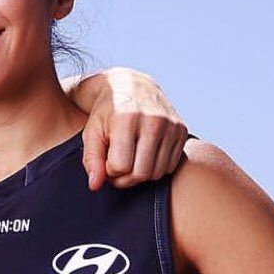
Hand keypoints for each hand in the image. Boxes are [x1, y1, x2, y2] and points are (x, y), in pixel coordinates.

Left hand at [79, 68, 187, 190]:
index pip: (120, 166)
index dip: (109, 171)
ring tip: (130, 160)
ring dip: (140, 175)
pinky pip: (170, 166)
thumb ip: (91, 160)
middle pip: (140, 174)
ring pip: (156, 173)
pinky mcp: (182, 131)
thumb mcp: (91, 133)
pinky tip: (144, 156)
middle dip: (125, 178)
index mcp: (128, 120)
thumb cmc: (106, 114)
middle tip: (116, 167)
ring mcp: (171, 126)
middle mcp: (154, 122)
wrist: (132, 87)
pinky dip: (156, 168)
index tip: (105, 160)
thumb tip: (95, 186)